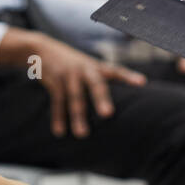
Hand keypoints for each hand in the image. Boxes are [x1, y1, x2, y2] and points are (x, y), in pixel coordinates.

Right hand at [29, 36, 147, 137]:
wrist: (42, 49)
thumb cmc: (72, 64)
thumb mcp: (87, 66)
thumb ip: (99, 80)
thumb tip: (113, 108)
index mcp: (95, 66)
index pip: (115, 70)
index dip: (128, 76)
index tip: (142, 82)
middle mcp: (84, 69)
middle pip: (95, 84)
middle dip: (101, 99)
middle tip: (108, 114)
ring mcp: (69, 74)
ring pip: (75, 97)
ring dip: (77, 116)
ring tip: (82, 135)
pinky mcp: (54, 81)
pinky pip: (57, 101)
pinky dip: (58, 117)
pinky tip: (60, 132)